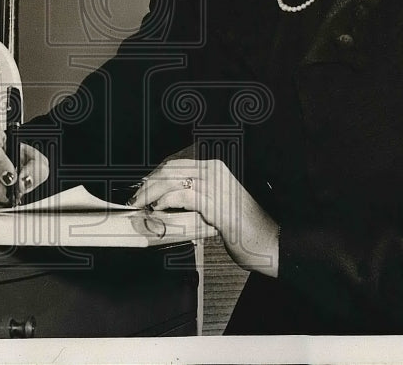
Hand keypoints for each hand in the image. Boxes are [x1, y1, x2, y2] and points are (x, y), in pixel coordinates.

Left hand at [130, 158, 278, 276]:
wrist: (266, 240)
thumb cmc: (243, 226)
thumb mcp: (217, 204)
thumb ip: (195, 196)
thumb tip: (166, 196)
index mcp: (215, 166)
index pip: (176, 162)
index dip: (155, 173)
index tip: (143, 185)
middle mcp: (215, 169)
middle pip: (171, 168)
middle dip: (148, 182)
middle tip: (136, 196)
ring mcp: (215, 183)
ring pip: (172, 179)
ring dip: (151, 192)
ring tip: (142, 203)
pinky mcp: (214, 201)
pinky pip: (181, 195)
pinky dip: (164, 202)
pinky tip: (158, 210)